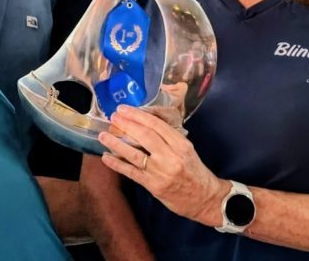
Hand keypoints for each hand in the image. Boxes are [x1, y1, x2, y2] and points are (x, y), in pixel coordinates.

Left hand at [98, 104, 228, 226]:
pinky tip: (106, 157)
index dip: (138, 115)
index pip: (156, 125)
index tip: (124, 109)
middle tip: (113, 117)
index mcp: (181, 144)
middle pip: (145, 136)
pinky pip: (132, 173)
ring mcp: (160, 172)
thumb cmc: (194, 170)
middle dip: (126, 124)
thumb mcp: (186, 148)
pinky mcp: (153, 186)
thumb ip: (168, 137)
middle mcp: (170, 157)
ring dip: (116, 143)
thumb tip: (142, 122)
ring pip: (134, 154)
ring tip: (103, 135)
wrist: (205, 198)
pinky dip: (117, 164)